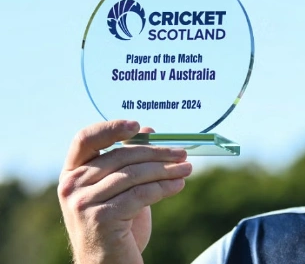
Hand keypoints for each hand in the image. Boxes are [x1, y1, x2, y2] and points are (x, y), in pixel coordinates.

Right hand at [58, 120, 191, 263]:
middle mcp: (72, 186)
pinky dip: (163, 187)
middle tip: (182, 154)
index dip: (111, 128)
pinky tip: (178, 185)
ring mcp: (83, 202)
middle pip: (120, 157)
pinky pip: (140, 194)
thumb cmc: (116, 224)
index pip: (86, 139)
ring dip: (166, 170)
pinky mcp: (100, 218)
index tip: (139, 126)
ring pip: (133, 175)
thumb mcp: (119, 189)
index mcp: (72, 173)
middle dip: (157, 153)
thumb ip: (127, 162)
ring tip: (187, 170)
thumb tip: (150, 130)